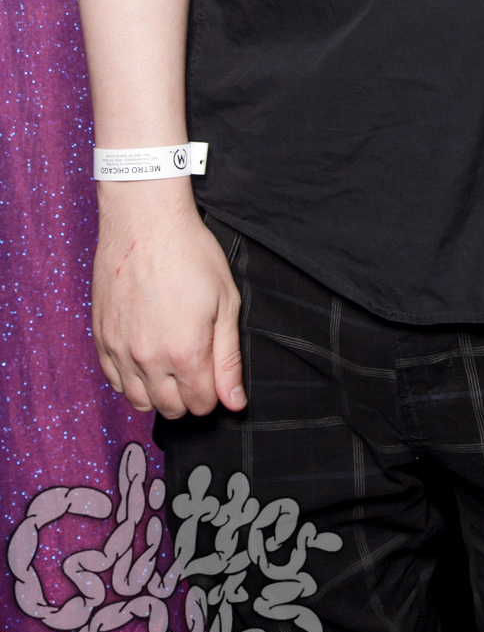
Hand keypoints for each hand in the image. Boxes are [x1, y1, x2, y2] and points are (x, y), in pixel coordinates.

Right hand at [92, 184, 244, 417]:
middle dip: (188, 397)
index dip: (213, 394)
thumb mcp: (226, 302)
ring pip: (139, 401)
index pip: (200, 404)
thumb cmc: (191, 254)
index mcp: (185, 353)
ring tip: (171, 367)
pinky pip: (114, 381)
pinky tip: (146, 360)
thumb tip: (235, 401)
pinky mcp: (101, 339)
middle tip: (196, 369)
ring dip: (159, 393)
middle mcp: (149, 359)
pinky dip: (131, 380)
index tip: (215, 376)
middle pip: (170, 408)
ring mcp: (120, 350)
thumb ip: (228, 358)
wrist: (146, 223)